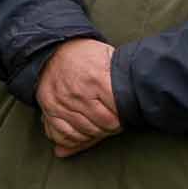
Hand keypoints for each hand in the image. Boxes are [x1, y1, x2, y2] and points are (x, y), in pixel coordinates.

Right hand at [35, 37, 120, 154]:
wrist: (52, 51)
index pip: (118, 111)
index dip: (125, 116)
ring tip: (101, 125)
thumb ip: (121, 79)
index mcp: (97, 79)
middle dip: (113, 126)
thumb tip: (137, 97)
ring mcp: (62, 103)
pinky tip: (84, 131)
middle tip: (115, 122)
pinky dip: (76, 137)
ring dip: (97, 132)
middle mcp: (78, 93)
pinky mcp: (50, 109)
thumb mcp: (109, 58)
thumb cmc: (85, 56)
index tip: (126, 114)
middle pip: (104, 124)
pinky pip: (64, 133)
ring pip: (86, 131)